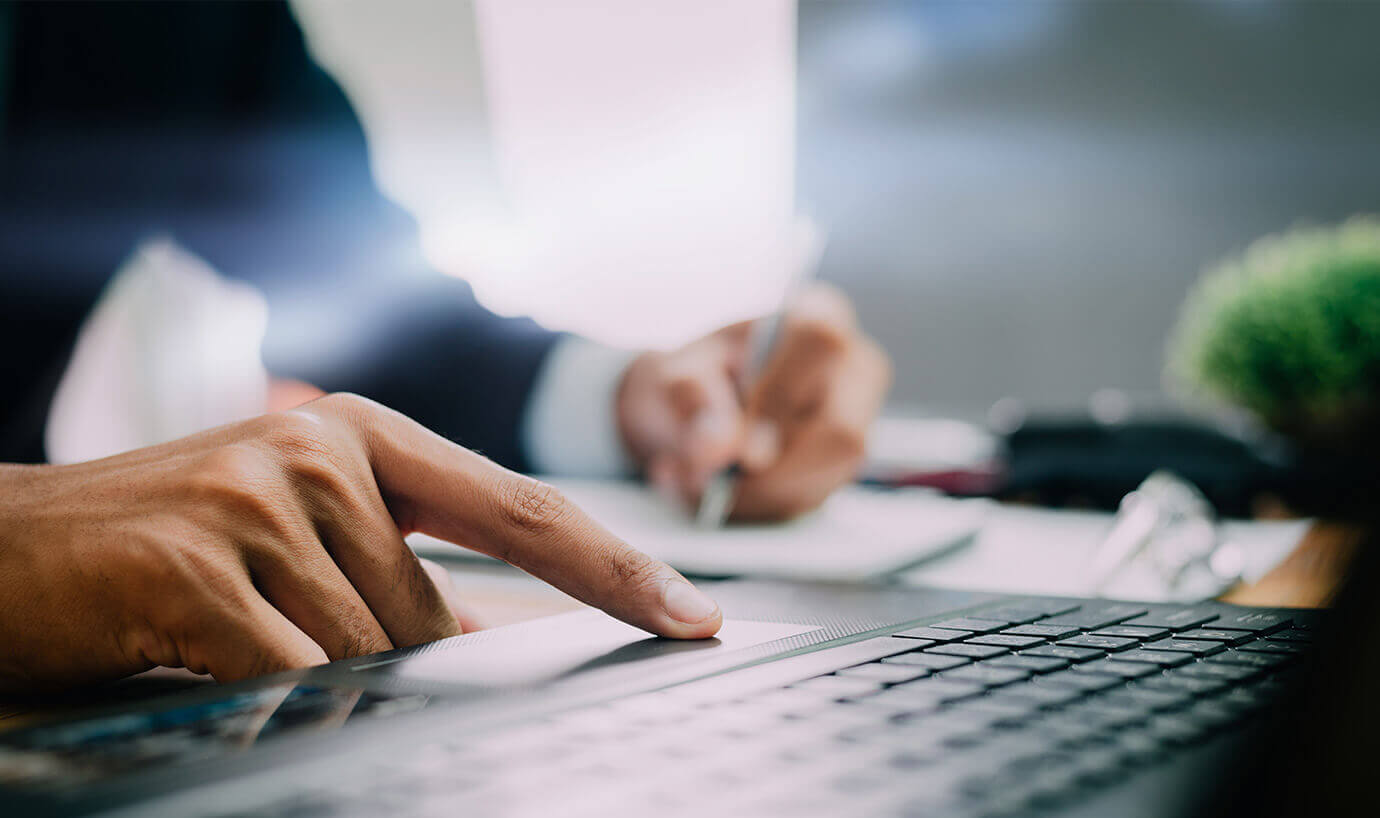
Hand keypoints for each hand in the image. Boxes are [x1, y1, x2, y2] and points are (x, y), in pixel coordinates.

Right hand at [0, 394, 720, 691]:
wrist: (6, 551)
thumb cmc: (173, 548)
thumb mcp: (303, 539)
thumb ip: (403, 574)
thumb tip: (506, 633)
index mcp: (368, 437)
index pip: (525, 510)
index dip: (619, 568)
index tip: (694, 616)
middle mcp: (324, 449)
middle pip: (434, 618)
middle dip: (387, 662)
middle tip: (279, 632)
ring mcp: (259, 498)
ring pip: (368, 656)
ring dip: (313, 675)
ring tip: (226, 632)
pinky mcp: (198, 565)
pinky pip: (295, 675)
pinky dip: (268, 693)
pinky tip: (203, 654)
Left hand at [617, 284, 891, 520]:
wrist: (689, 414)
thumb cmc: (690, 379)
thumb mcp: (672, 376)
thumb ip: (691, 401)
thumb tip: (720, 447)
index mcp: (817, 315)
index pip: (821, 342)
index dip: (780, 396)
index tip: (739, 442)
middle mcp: (853, 369)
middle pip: (841, 431)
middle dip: (768, 472)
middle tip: (703, 480)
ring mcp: (856, 423)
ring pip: (827, 477)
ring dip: (753, 496)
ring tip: (692, 485)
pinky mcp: (840, 469)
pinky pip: (808, 501)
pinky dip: (753, 507)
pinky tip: (714, 495)